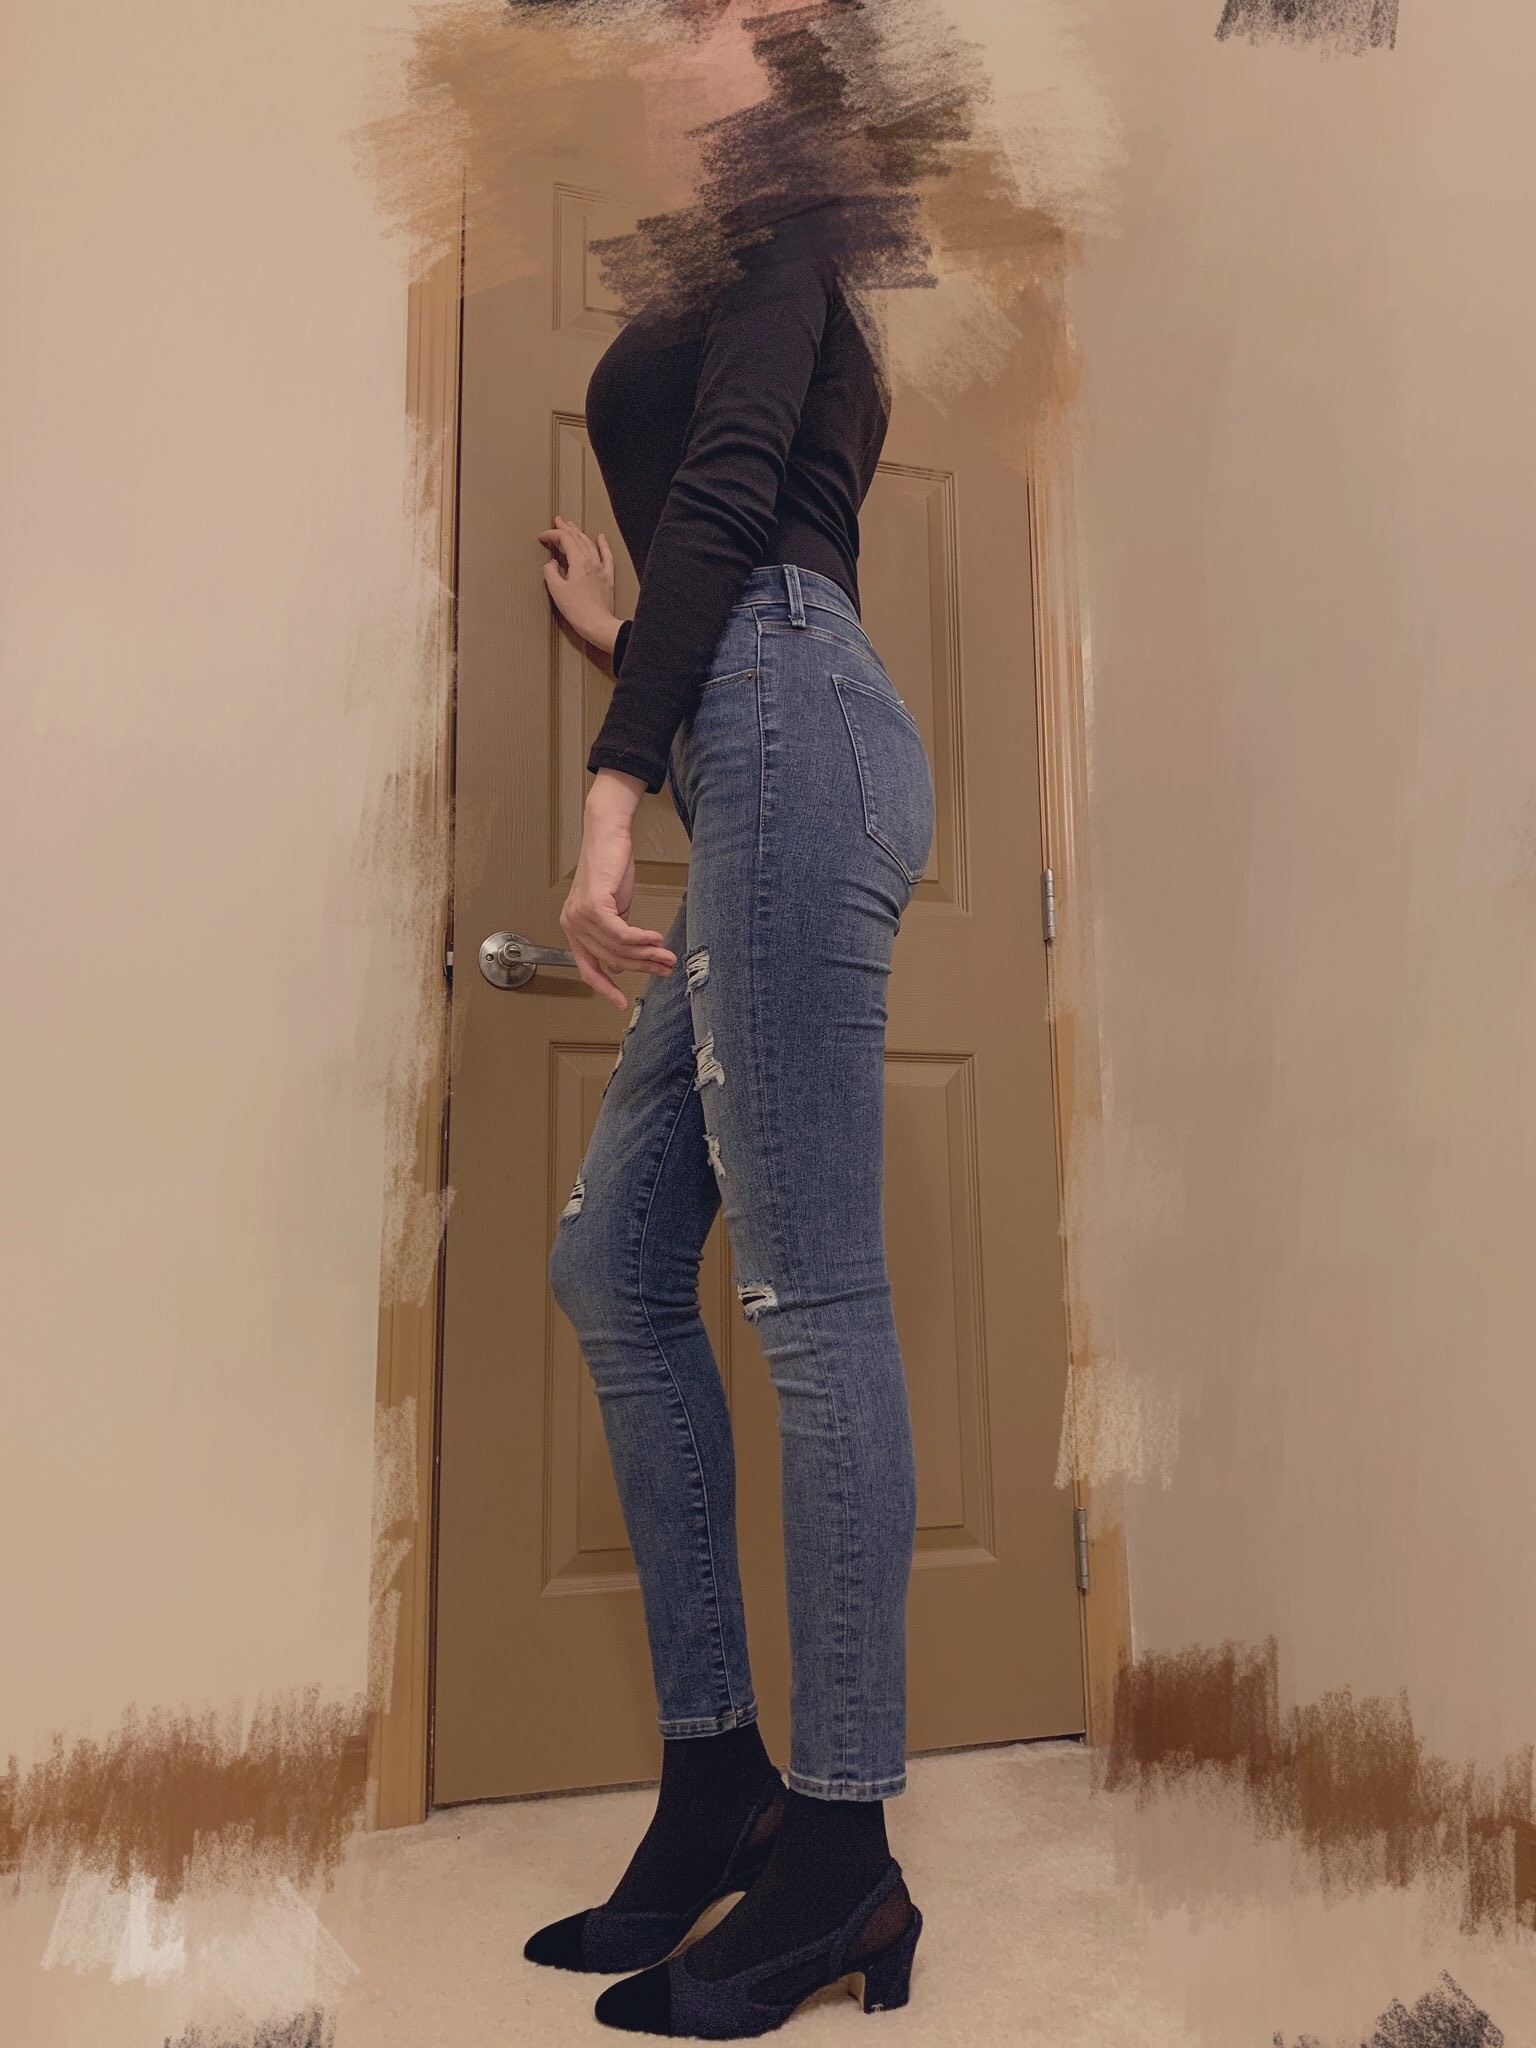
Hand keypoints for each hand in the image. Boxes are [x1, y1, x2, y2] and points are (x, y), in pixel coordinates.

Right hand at [539, 514, 620, 651]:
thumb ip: (551, 573)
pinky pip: (607, 556)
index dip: (552, 535)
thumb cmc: (577, 610)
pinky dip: (603, 545)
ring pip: (590, 544)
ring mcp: (601, 569)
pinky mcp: (607, 578)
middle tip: (558, 521)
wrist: (598, 625)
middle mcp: (591, 562)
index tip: (542, 537)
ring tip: (573, 526)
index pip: (564, 540)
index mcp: (578, 562)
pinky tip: (601, 537)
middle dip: (566, 528)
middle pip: (578, 538)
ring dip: (580, 533)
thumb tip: (551, 564)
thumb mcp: (557, 591)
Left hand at [560, 771, 677, 1007]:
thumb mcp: (614, 909)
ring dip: (647, 955)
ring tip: (667, 956)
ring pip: (618, 949)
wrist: (608, 834)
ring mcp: (580, 916)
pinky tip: (656, 940)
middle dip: (642, 968)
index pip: (588, 968)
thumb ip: (615, 936)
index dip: (605, 989)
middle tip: (666, 969)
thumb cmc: (611, 867)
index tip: (621, 1003)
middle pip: (611, 960)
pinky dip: (641, 940)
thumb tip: (619, 966)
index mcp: (574, 929)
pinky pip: (620, 933)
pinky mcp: (593, 904)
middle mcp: (572, 925)